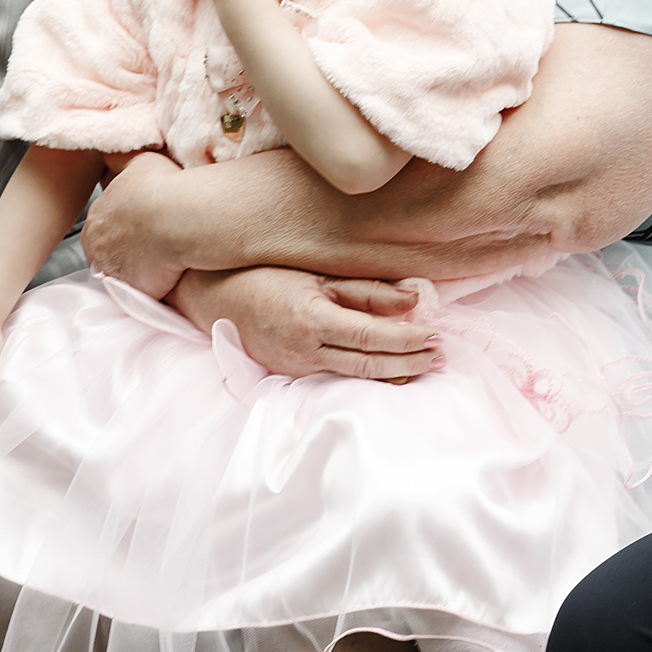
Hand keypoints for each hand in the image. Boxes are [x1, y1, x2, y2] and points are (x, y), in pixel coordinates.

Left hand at [81, 149, 188, 294]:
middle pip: (108, 252)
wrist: (180, 218)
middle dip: (126, 250)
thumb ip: (119, 159)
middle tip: (152, 244)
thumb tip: (107, 155)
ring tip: (161, 260)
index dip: (123, 227)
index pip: (102, 227)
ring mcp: (114, 271)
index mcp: (96, 217)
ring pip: (122, 273)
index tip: (142, 225)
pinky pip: (140, 291)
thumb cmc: (162, 188)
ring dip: (137, 268)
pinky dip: (151, 285)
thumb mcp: (137, 161)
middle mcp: (98, 246)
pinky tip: (168, 274)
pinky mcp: (134, 290)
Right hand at [170, 266, 439, 379]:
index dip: (408, 340)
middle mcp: (304, 352)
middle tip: (442, 356)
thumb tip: (412, 298)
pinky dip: (367, 375)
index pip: (372, 338)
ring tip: (425, 364)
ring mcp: (295, 367)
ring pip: (355, 377)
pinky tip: (390, 370)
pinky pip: (336, 378)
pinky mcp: (289, 374)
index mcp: (311, 321)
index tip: (436, 335)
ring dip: (394, 372)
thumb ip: (364, 290)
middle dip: (410, 362)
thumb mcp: (315, 273)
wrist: (209, 296)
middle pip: (369, 365)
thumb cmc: (263, 274)